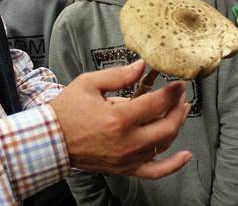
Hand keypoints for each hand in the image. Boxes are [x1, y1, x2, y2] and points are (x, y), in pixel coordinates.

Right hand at [50, 60, 191, 178]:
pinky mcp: (125, 168)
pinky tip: (186, 155)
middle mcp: (127, 141)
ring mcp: (128, 158)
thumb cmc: (67, 110)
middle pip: (168, 125)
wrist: (51, 140)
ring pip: (164, 143)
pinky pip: (155, 171)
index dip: (173, 91)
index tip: (178, 83)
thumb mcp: (89, 83)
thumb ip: (119, 75)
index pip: (158, 103)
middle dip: (179, 107)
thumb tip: (142, 65)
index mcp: (119, 118)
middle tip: (180, 95)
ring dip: (176, 126)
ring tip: (180, 110)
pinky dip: (173, 165)